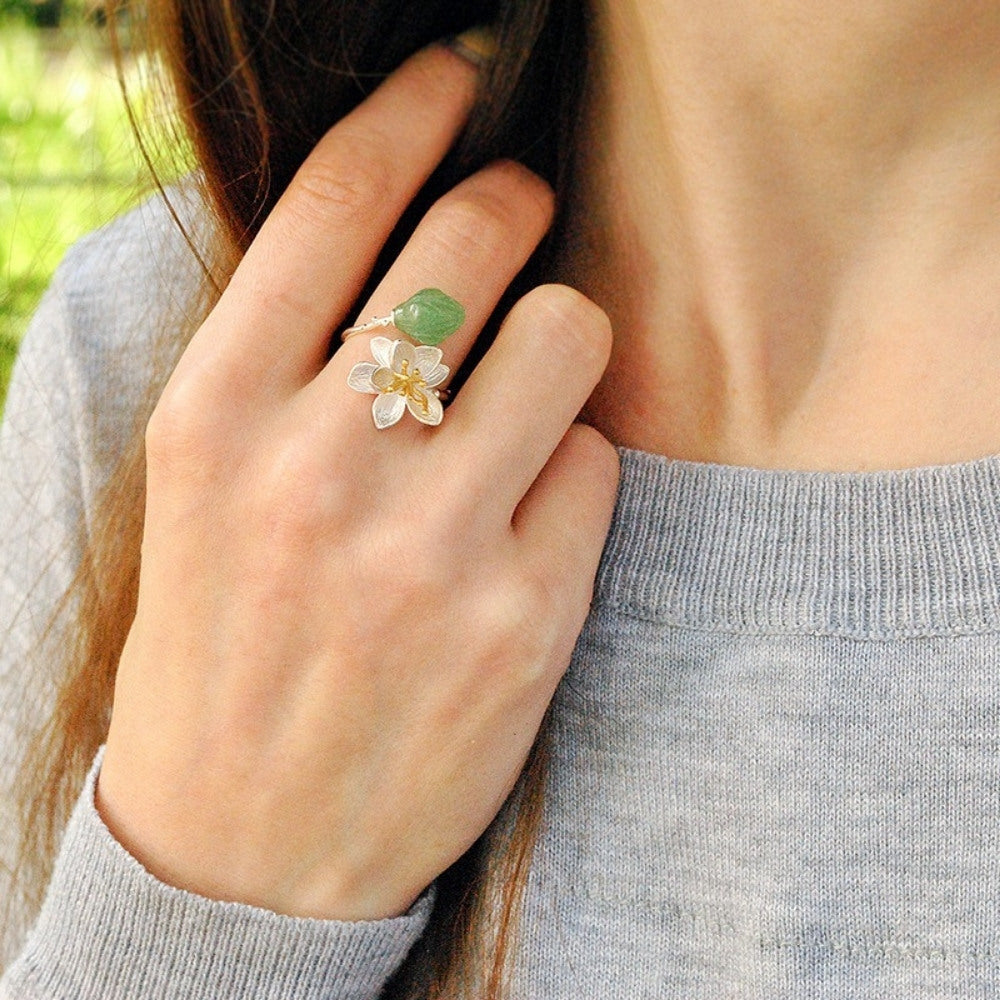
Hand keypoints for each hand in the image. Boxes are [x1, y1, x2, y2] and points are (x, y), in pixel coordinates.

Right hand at [97, 38, 618, 921]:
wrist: (242, 846)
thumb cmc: (221, 651)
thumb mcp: (206, 494)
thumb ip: (290, 366)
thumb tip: (410, 242)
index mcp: (213, 420)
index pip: (334, 203)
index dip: (411, 111)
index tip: (457, 75)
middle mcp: (317, 469)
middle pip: (474, 239)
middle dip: (515, 200)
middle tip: (520, 210)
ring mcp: (426, 548)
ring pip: (565, 334)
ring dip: (559, 339)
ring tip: (522, 395)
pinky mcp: (520, 619)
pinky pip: (596, 465)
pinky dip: (573, 471)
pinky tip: (525, 521)